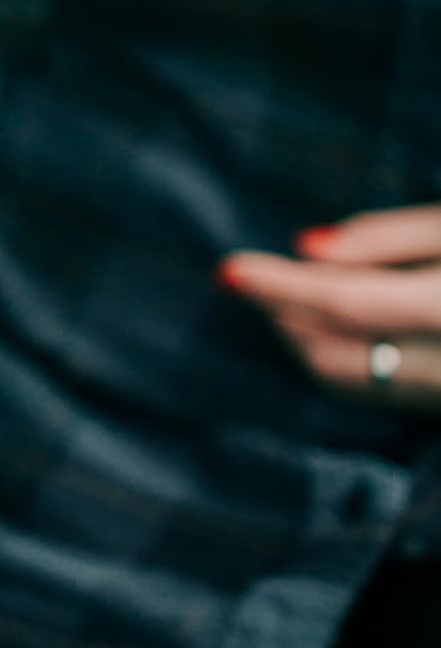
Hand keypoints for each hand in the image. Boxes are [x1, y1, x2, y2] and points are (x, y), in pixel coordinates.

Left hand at [219, 208, 440, 407]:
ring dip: (302, 337)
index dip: (279, 287)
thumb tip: (305, 249)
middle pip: (332, 353)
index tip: (228, 270)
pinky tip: (322, 321)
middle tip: (250, 275)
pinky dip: (334, 355)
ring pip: (345, 379)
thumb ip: (386, 239)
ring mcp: (440, 397)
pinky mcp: (437, 408)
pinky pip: (370, 391)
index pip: (344, 304)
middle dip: (282, 314)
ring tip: (285, 292)